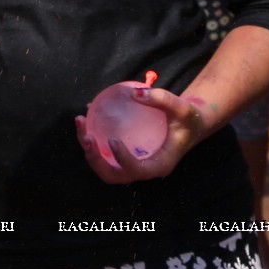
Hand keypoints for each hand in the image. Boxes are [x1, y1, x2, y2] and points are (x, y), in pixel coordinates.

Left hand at [75, 86, 207, 183]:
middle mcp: (143, 168)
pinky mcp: (123, 154)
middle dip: (95, 160)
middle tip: (87, 136)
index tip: (113, 139)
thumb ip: (163, 99)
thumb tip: (135, 93)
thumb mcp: (182, 107)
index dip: (122, 161)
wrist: (189, 123)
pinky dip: (91, 138)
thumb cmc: (188, 118)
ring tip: (80, 121)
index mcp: (159, 165)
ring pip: (103, 165)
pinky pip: (103, 151)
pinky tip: (85, 116)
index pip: (137, 171)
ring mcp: (131, 162)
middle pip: (113, 175)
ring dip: (87, 149)